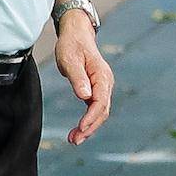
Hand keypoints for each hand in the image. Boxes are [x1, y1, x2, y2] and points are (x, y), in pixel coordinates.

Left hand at [55, 10, 114, 146]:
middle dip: (90, 127)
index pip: (101, 101)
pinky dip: (88, 121)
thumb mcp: (70, 60)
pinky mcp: (96, 90)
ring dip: (89, 127)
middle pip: (103, 110)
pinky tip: (78, 130)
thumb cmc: (72, 45)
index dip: (91, 116)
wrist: (76, 35)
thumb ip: (78, 78)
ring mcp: (102, 87)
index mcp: (102, 76)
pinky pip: (95, 109)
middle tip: (74, 140)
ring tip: (73, 139)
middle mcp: (106, 83)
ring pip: (100, 112)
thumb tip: (85, 96)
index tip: (80, 128)